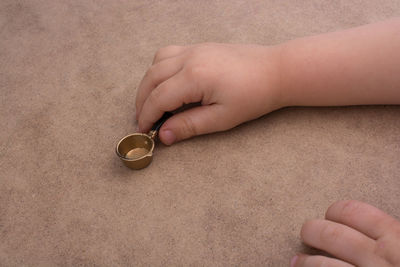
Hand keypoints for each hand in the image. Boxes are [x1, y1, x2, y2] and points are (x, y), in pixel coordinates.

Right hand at [135, 43, 282, 144]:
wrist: (275, 71)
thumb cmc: (254, 96)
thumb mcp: (222, 118)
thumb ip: (189, 125)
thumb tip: (164, 136)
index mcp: (194, 77)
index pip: (158, 98)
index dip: (147, 116)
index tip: (144, 131)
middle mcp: (189, 58)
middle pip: (151, 79)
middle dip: (142, 102)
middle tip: (143, 121)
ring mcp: (194, 49)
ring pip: (156, 63)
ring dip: (148, 84)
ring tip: (151, 103)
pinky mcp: (200, 47)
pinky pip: (169, 54)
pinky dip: (159, 69)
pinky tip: (167, 84)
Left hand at [291, 200, 399, 266]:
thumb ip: (393, 232)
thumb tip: (373, 223)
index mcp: (397, 237)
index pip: (354, 212)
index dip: (337, 211)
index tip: (331, 213)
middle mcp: (380, 257)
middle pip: (332, 235)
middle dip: (313, 231)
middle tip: (307, 232)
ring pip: (323, 265)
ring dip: (306, 261)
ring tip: (297, 260)